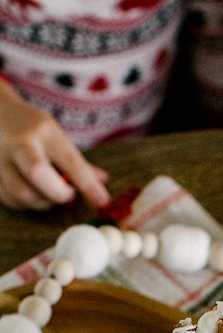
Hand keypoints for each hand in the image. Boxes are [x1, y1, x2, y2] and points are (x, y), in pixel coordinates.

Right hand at [0, 81, 110, 210]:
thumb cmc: (32, 128)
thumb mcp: (56, 135)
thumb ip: (78, 162)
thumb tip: (103, 183)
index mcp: (44, 130)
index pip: (70, 160)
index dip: (88, 185)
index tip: (102, 202)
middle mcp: (20, 142)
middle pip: (39, 174)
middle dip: (59, 194)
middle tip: (68, 196)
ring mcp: (1, 158)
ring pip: (23, 193)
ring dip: (43, 203)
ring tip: (49, 195)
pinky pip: (10, 199)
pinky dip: (26, 204)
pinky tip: (32, 193)